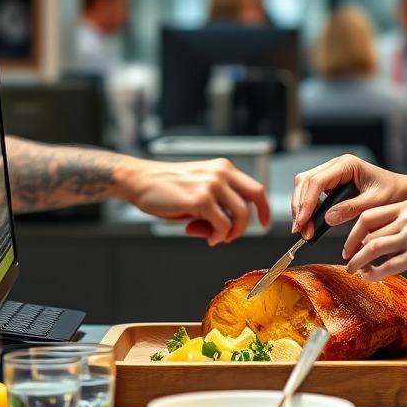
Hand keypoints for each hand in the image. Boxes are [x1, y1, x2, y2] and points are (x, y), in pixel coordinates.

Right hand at [121, 157, 270, 246]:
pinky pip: (222, 224)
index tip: (265, 221)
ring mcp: (212, 185)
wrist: (140, 181)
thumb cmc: (166, 187)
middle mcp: (221, 173)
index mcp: (223, 168)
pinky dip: (218, 236)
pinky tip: (207, 237)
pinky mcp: (200, 200)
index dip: (263, 207)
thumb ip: (216, 205)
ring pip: (240, 214)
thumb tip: (225, 231)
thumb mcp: (198, 190)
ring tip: (216, 237)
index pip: (255, 187)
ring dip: (232, 232)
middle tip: (236, 235)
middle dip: (253, 220)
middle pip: (255, 196)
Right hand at [291, 154, 406, 239]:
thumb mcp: (375, 202)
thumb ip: (352, 209)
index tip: (303, 223)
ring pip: (305, 186)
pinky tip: (310, 223)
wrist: (404, 192)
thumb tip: (327, 218)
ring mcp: (333, 173)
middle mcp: (336, 165)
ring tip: (304, 230)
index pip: (317, 181)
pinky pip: (312, 193)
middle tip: (300, 230)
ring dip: (301, 208)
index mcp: (347, 165)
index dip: (306, 203)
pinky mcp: (332, 184)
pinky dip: (308, 208)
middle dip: (299, 206)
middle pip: (304, 181)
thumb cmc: (394, 193)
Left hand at [343, 199, 406, 281]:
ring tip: (353, 270)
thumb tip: (384, 239)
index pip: (370, 214)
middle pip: (367, 230)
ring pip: (372, 248)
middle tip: (348, 257)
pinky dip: (374, 273)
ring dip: (358, 261)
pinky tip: (370, 277)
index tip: (351, 242)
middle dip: (352, 246)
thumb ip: (406, 223)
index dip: (355, 231)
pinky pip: (387, 266)